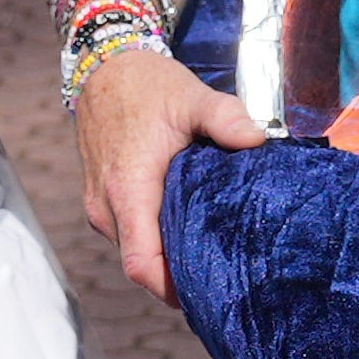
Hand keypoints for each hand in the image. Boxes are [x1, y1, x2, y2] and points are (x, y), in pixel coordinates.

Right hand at [75, 33, 262, 298]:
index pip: (142, 264)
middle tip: (226, 274)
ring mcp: (99, 207)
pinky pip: (128, 234)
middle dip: (179, 274)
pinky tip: (186, 225)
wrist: (104, 67)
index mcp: (128, 190)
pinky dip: (154, 236)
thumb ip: (226, 118)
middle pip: (142, 264)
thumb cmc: (146, 86)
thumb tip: (259, 140)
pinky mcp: (100, 202)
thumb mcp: (192, 97)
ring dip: (166, 253)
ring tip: (210, 248)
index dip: (173, 288)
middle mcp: (106, 208)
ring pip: (134, 250)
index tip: (210, 291)